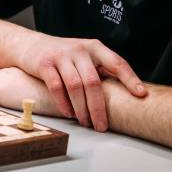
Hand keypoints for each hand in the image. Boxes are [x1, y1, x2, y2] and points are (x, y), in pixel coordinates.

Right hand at [15, 34, 144, 131]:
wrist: (31, 45)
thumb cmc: (64, 56)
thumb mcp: (85, 56)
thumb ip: (100, 70)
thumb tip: (123, 96)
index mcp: (95, 48)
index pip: (117, 63)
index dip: (130, 79)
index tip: (141, 94)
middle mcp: (80, 49)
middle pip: (93, 82)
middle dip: (98, 107)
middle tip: (101, 126)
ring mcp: (61, 56)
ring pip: (75, 86)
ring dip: (81, 108)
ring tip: (85, 123)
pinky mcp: (45, 64)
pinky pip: (56, 86)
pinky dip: (63, 103)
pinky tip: (68, 113)